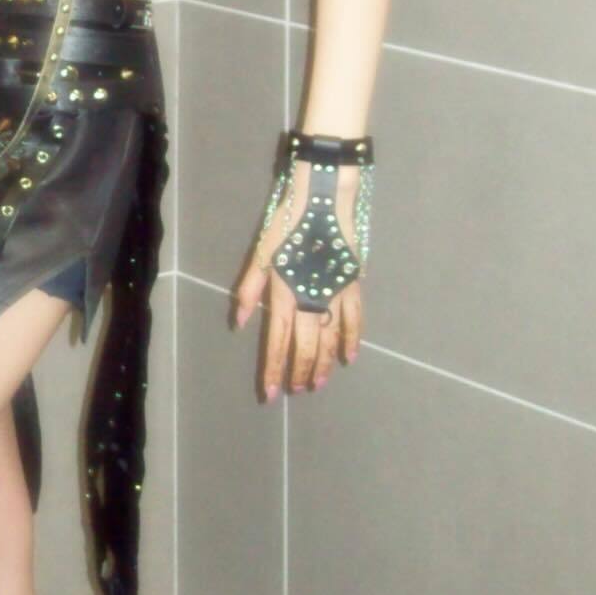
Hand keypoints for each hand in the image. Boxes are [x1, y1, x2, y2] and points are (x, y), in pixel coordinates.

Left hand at [232, 158, 364, 401]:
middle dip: (300, 372)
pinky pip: (355, 319)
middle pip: (306, 347)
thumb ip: (250, 290)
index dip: (274, 370)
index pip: (278, 343)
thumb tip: (240, 323)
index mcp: (285, 295)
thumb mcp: (261, 253)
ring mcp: (336, 295)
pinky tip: (350, 356)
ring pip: (331, 340)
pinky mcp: (353, 285)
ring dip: (324, 364)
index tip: (271, 394)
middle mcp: (311, 301)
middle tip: (298, 391)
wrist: (324, 200)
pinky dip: (353, 339)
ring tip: (318, 383)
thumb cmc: (287, 222)